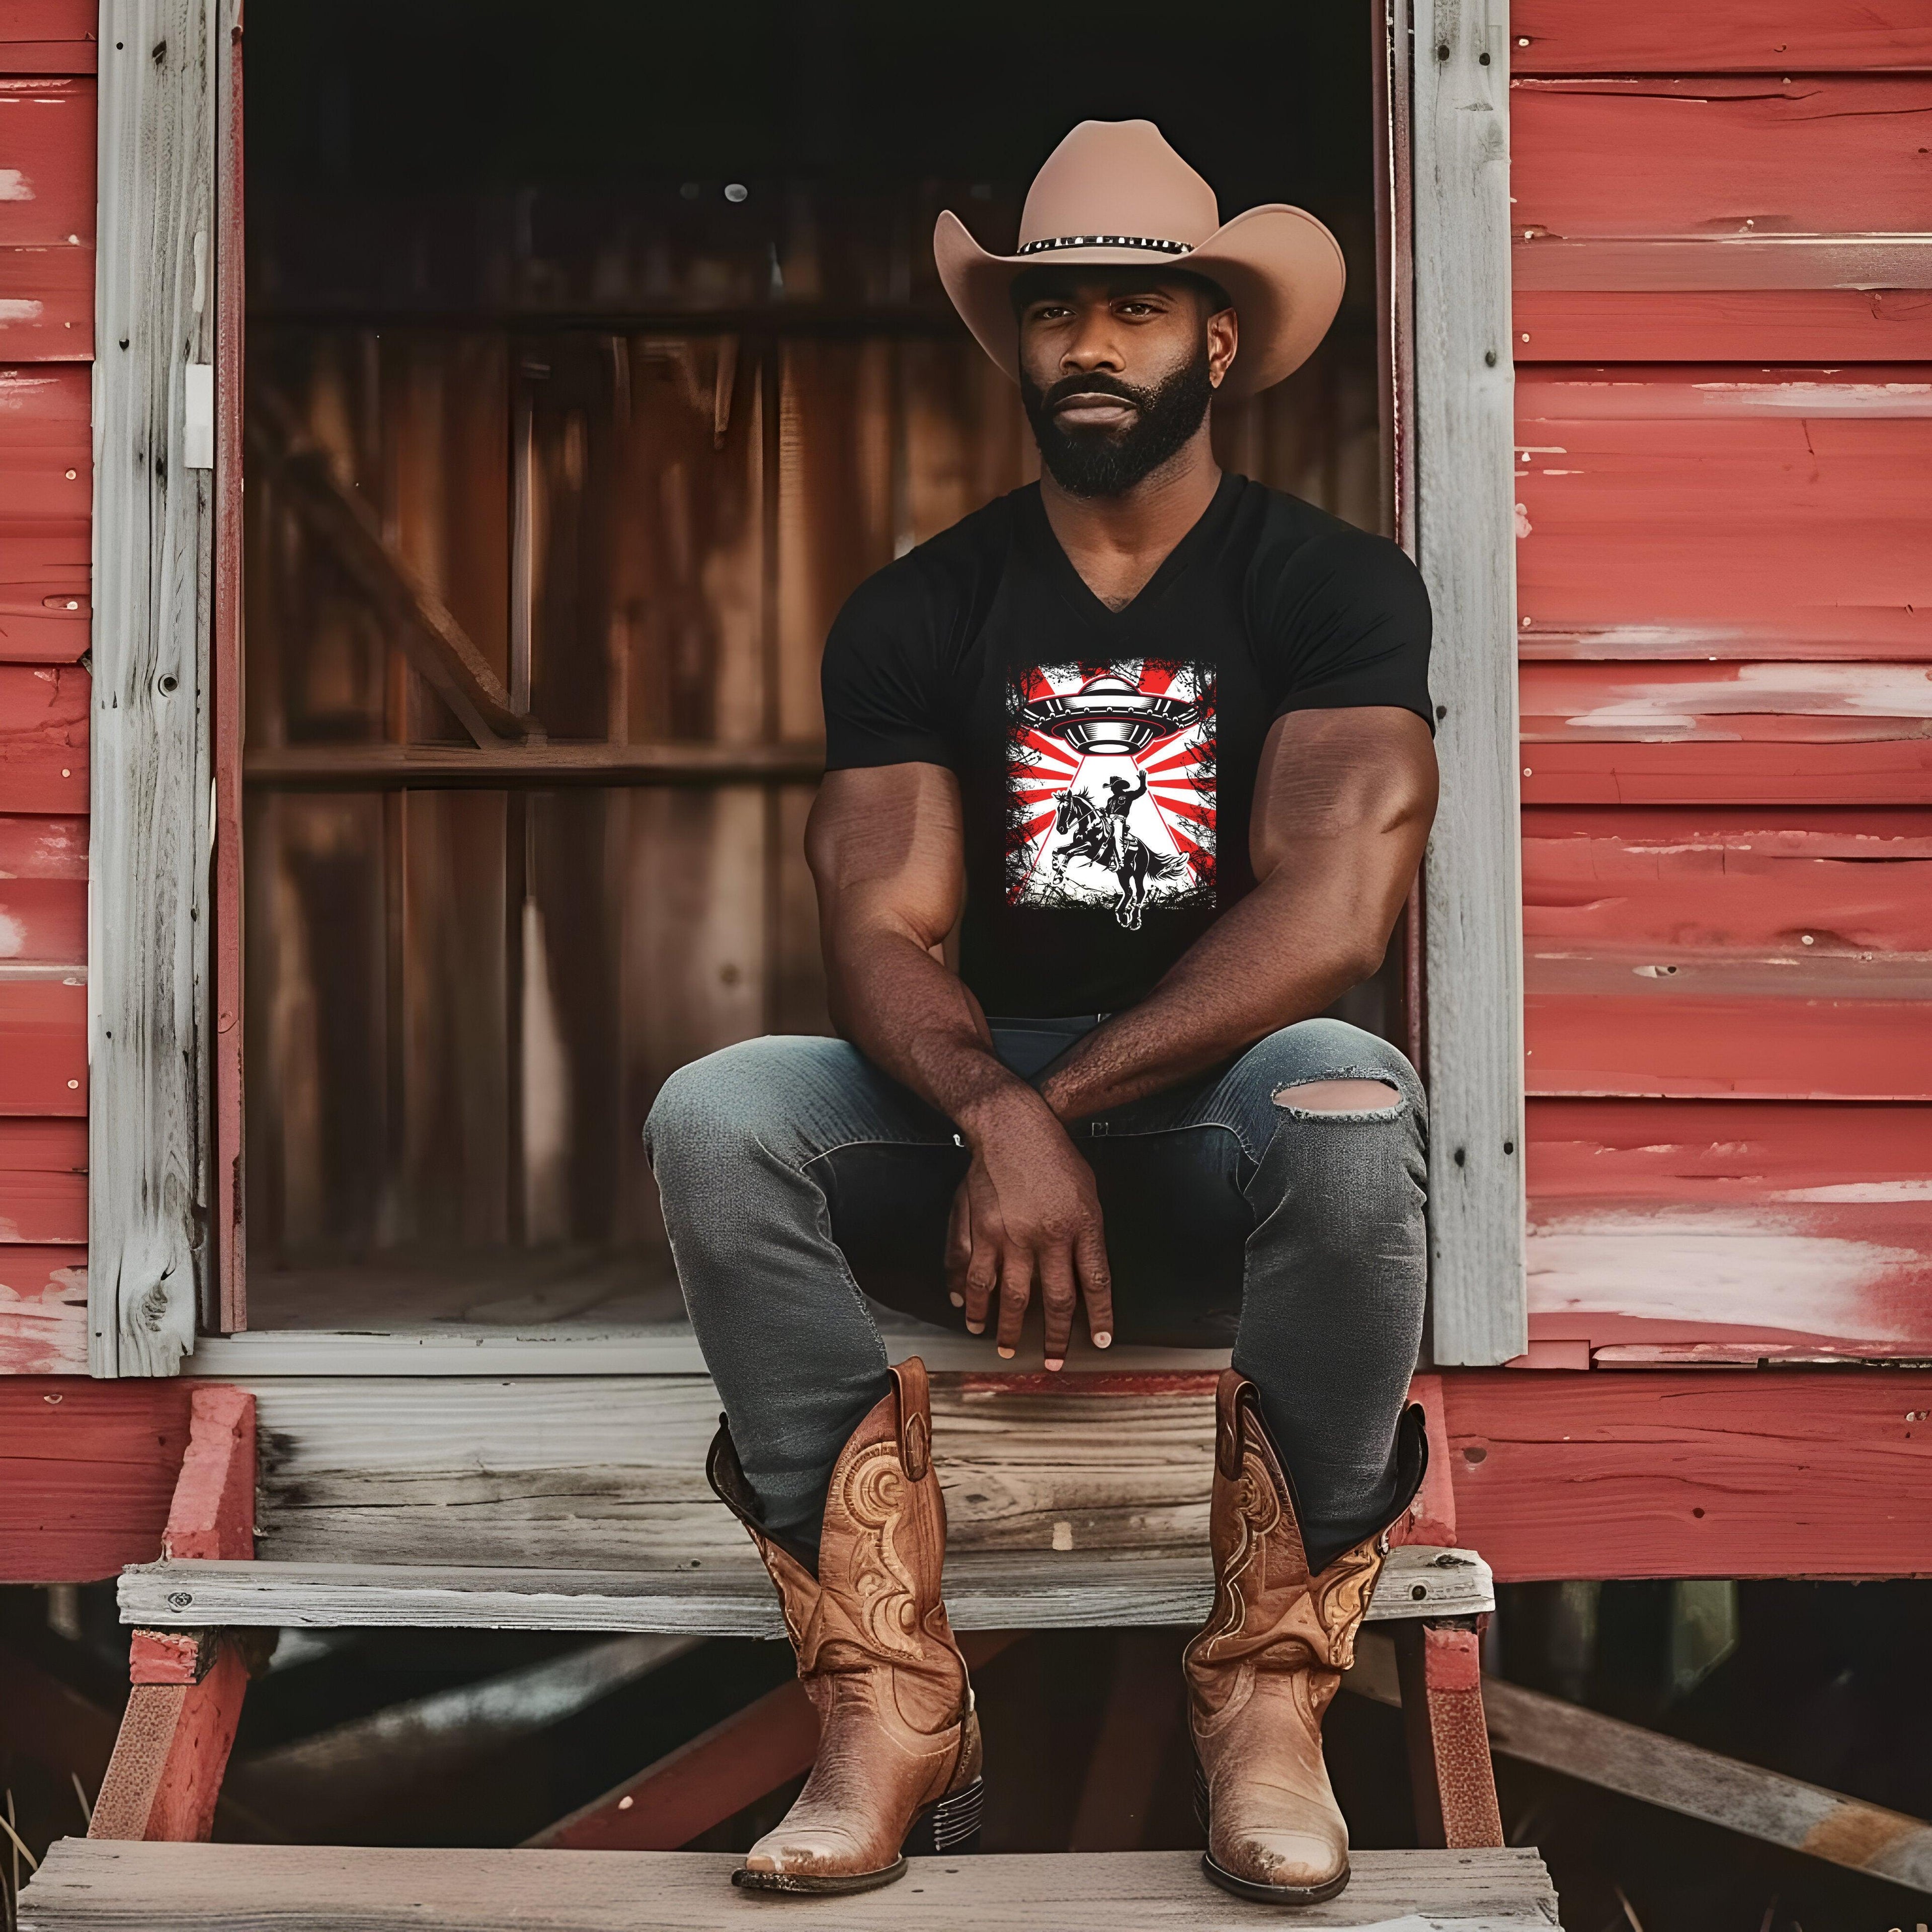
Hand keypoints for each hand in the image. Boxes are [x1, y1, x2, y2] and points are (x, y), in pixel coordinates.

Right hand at [944, 1092, 1112, 1369]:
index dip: (1099, 1318)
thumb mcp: (1087, 1193)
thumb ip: (1088, 1236)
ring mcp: (1005, 1234)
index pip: (1095, 1284)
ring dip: (1003, 1325)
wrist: (1011, 1126)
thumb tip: (1086, 1278)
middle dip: (1053, 1338)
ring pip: (1005, 1294)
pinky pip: (968, 1269)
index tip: (1099, 1344)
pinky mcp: (976, 1227)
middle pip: (1051, 1300)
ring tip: (1001, 1344)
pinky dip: (964, 1293)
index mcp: (1079, 1226)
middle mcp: (1043, 1236)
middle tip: (1050, 1363)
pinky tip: (963, 1307)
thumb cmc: (1054, 1156)